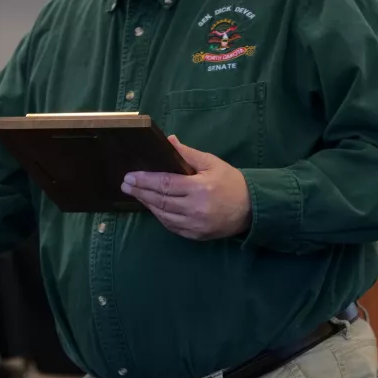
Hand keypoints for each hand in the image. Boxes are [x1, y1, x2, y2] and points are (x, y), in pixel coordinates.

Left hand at [121, 135, 251, 240]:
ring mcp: (195, 225)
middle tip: (125, 185)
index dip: (145, 180)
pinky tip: (152, 207)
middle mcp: (195, 209)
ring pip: (163, 215)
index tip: (130, 176)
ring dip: (147, 204)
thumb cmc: (231, 182)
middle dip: (140, 192)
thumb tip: (168, 141)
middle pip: (160, 201)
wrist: (252, 209)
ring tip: (136, 194)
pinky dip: (160, 216)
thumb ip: (188, 154)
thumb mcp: (212, 163)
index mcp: (199, 189)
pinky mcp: (196, 236)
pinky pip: (172, 226)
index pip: (165, 184)